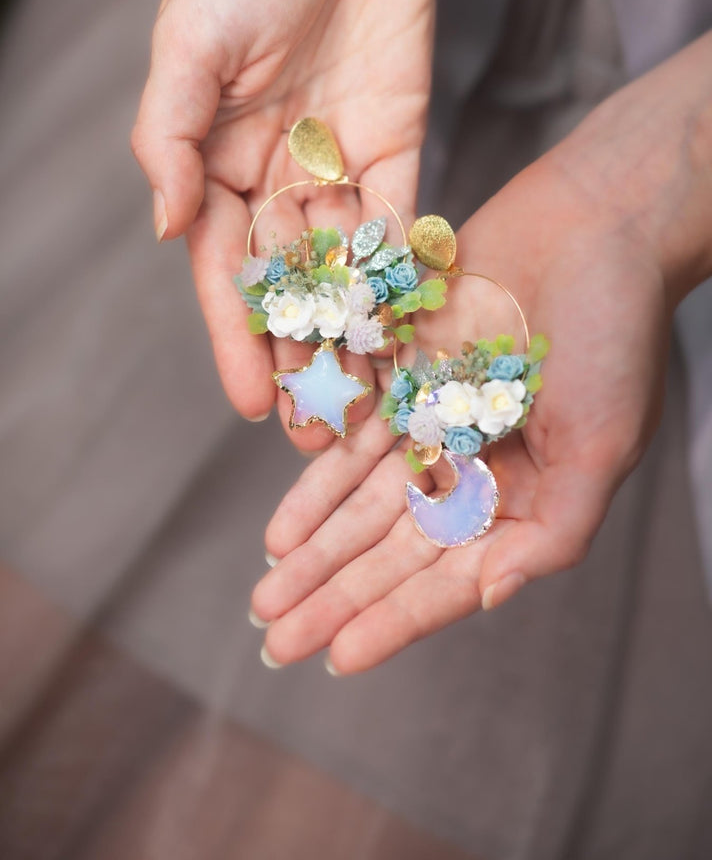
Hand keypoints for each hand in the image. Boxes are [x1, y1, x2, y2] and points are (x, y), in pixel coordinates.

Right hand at [131, 0, 439, 448]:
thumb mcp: (188, 43)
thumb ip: (171, 137)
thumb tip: (168, 229)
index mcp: (216, 163)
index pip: (227, 272)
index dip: (239, 340)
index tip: (256, 404)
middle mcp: (277, 178)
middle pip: (290, 288)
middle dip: (304, 361)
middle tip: (322, 437)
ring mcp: (340, 168)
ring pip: (347, 274)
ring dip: (357, 341)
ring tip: (372, 410)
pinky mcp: (399, 147)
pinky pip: (401, 226)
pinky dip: (404, 281)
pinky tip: (412, 336)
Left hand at [249, 29, 711, 670]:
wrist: (592, 225)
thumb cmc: (614, 335)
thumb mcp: (601, 447)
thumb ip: (552, 531)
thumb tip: (490, 596)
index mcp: (522, 496)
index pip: (448, 574)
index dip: (394, 618)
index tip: (340, 657)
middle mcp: (472, 467)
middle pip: (390, 546)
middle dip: (335, 594)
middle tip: (278, 641)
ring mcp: (432, 420)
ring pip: (360, 501)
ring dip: (315, 547)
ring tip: (267, 595)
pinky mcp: (401, 372)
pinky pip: (349, 433)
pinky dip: (316, 479)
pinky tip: (281, 523)